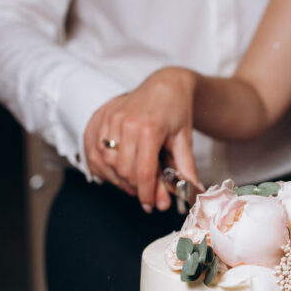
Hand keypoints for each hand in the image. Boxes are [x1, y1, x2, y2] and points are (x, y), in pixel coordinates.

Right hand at [82, 68, 201, 211]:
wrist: (165, 84)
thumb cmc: (177, 111)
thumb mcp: (184, 140)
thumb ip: (186, 169)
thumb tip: (194, 193)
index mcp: (150, 129)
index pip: (143, 172)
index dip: (147, 194)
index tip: (152, 206)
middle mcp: (127, 123)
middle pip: (124, 170)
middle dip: (136, 188)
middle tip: (147, 196)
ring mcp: (112, 119)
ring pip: (108, 161)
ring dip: (120, 178)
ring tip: (135, 184)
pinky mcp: (103, 117)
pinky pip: (96, 149)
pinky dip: (105, 165)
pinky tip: (119, 172)